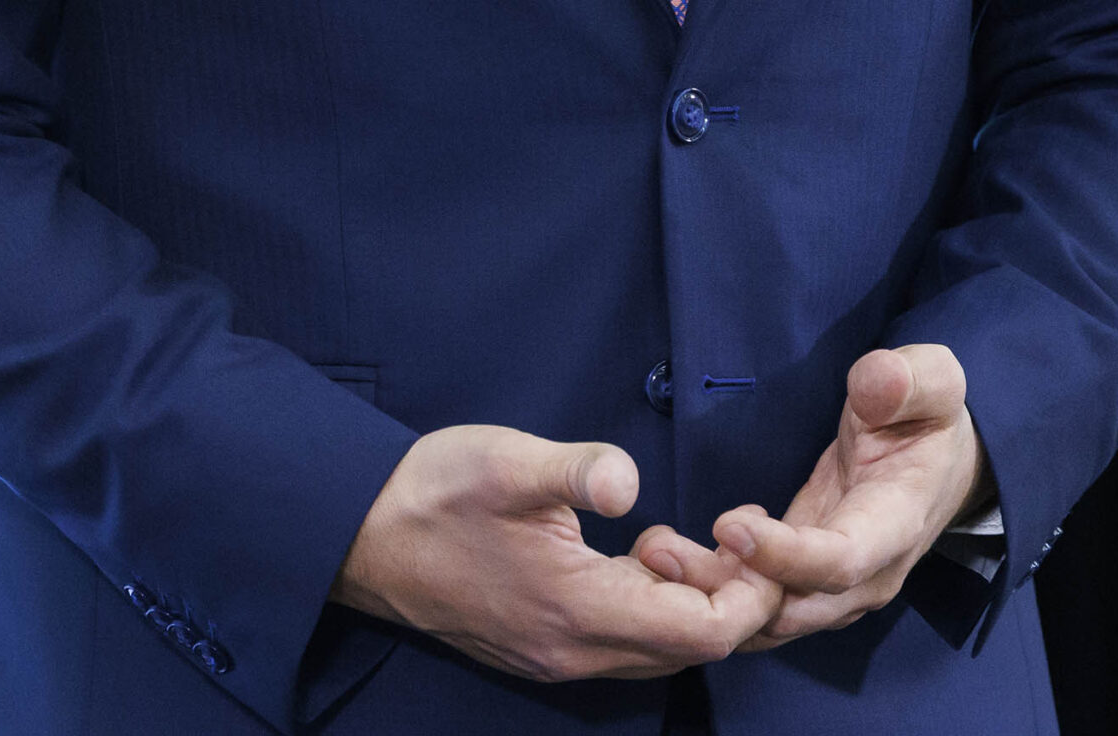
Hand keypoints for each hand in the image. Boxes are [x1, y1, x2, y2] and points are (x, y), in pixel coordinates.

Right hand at [331, 423, 778, 681]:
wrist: (364, 536)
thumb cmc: (436, 493)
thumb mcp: (508, 462)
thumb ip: (578, 471)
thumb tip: (630, 480)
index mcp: (579, 611)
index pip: (701, 633)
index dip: (744, 591)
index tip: (753, 535)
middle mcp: (575, 652)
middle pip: (688, 650)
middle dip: (726, 597)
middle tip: (727, 531)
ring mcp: (557, 655)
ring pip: (655, 650)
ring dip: (687, 602)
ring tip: (675, 536)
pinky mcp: (542, 646)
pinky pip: (622, 644)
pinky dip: (651, 607)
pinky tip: (638, 553)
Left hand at [633, 344, 992, 648]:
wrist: (940, 465)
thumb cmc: (928, 418)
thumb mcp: (933, 383)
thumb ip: (909, 379)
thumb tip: (877, 379)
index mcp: (896, 525)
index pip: (840, 561)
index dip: (786, 554)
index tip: (728, 523)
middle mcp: (865, 575)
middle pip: (792, 606)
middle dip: (725, 589)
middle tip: (658, 551)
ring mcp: (833, 588)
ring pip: (766, 615)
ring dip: (708, 594)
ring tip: (651, 552)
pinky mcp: (804, 581)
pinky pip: (757, 603)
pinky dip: (714, 591)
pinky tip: (673, 552)